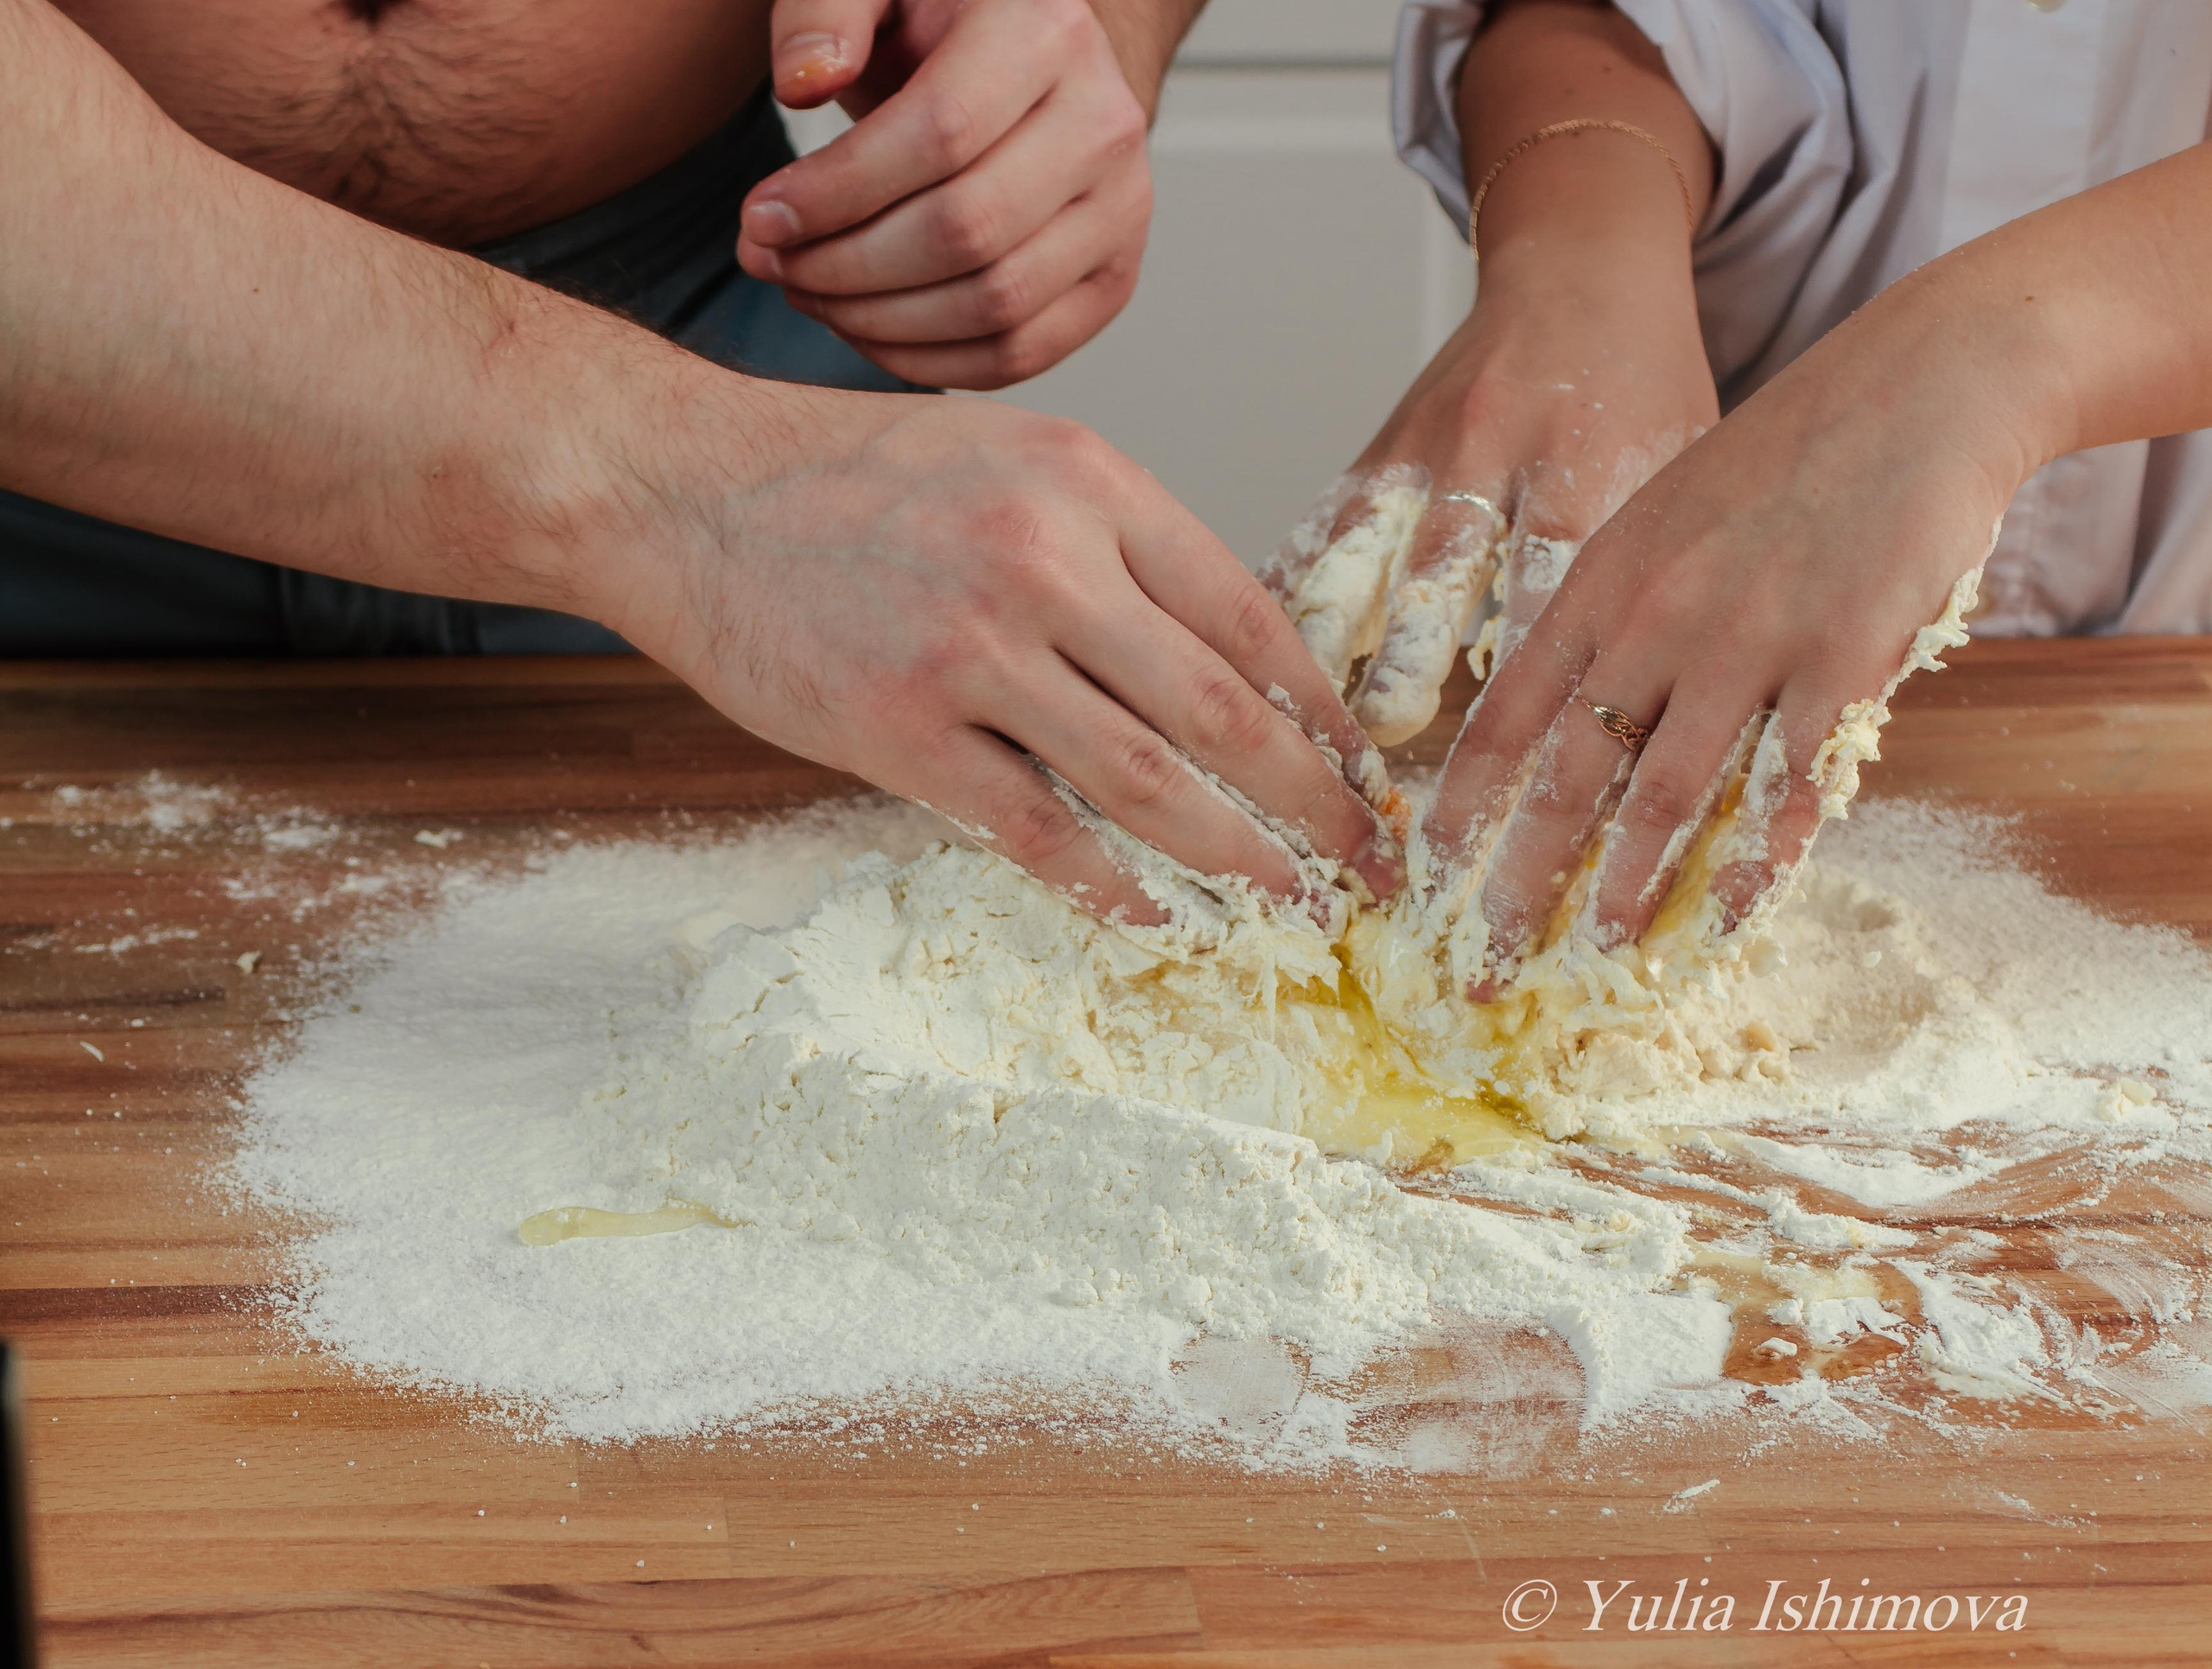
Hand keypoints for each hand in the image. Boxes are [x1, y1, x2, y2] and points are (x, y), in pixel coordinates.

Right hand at [610, 384, 1403, 923]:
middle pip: (1220, 709)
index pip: (1247, 612)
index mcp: (1090, 485)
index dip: (1319, 706)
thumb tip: (1221, 660)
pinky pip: (1033, 831)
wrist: (685, 486)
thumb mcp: (1011, 458)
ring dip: (1237, 857)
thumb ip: (1116, 545)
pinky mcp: (898, 731)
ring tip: (1294, 903)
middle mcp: (1046, 562)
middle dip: (1314, 800)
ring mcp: (971, 651)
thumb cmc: (853, 475)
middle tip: (1367, 859)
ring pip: (1144, 782)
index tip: (1363, 766)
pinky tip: (1157, 918)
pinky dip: (1106, 885)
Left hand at [736, 0, 1152, 389]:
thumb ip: (825, 10)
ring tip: (808, 292)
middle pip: (967, 232)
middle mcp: (1105, 125)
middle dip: (846, 265)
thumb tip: (802, 85)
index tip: (761, 217)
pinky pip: (1018, 353)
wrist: (1030, 66)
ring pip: (994, 305)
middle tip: (771, 262)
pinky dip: (927, 360)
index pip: (940, 134)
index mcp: (1048, 31)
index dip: (838, 192)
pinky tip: (862, 328)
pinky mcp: (1112, 281)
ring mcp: (1121, 212)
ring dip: (877, 321)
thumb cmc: (939, 25)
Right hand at [1263, 244, 1716, 747]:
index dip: (1530, 658)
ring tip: (1301, 702)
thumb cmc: (1645, 382)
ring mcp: (1426, 443)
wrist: (1580, 268)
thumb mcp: (1684, 458)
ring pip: (1364, 545)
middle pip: (1443, 561)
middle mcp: (1497, 446)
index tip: (1513, 738)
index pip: (1552, 572)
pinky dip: (1293, 588)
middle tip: (1386, 727)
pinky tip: (1259, 645)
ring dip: (1331, 630)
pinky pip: (1326, 525)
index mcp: (1588, 452)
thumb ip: (1662, 556)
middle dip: (1410, 648)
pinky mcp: (1381, 446)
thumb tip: (1657, 684)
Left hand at [1422, 309, 2018, 997]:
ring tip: (1593, 958)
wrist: (1920, 386)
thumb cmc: (1786, 452)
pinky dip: (1755, 865)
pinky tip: (1726, 921)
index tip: (1427, 867)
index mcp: (1602, 581)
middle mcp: (1658, 620)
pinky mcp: (1842, 664)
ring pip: (1667, 795)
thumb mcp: (1664, 510)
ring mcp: (1750, 644)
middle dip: (1521, 877)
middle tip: (1485, 955)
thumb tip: (1574, 700)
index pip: (1508, 712)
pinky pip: (1787, 788)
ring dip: (1625, 889)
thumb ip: (1617, 605)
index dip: (1466, 798)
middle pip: (1570, 776)